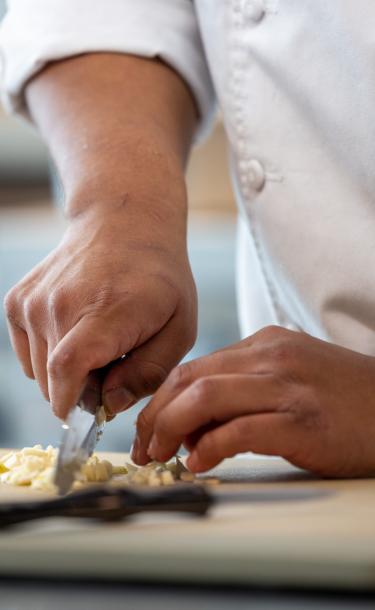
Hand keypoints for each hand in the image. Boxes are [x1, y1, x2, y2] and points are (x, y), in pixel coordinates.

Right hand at [4, 206, 196, 419]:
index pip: (68, 368)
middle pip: (52, 380)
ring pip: (38, 370)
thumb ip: (149, 373)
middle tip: (111, 368)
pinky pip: (26, 352)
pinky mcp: (18, 300)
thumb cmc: (158, 279)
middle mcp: (60, 304)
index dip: (72, 403)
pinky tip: (76, 331)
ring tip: (97, 345)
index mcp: (105, 311)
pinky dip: (49, 355)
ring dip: (65, 374)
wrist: (124, 224)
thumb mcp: (179, 328)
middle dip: (80, 392)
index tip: (90, 414)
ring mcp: (34, 301)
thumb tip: (110, 404)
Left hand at [133, 326, 374, 477]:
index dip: (161, 399)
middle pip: (189, 379)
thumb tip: (193, 425)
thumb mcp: (289, 378)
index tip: (149, 427)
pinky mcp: (302, 420)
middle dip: (155, 415)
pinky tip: (199, 462)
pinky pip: (240, 430)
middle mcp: (271, 357)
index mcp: (265, 344)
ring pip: (205, 397)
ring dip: (171, 429)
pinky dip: (210, 447)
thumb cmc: (342, 400)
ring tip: (162, 455)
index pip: (193, 366)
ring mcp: (287, 386)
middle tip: (145, 446)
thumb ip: (243, 391)